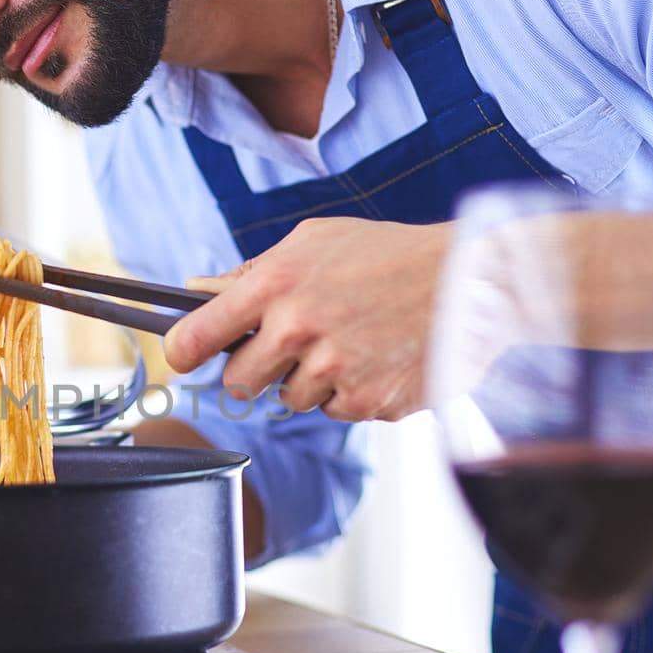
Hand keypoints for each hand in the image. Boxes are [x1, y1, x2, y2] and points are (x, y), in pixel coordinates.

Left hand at [164, 217, 450, 421]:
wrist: (471, 280)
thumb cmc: (388, 255)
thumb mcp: (314, 241)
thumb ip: (253, 271)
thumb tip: (197, 289)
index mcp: (275, 285)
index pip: (195, 335)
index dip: (182, 351)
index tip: (182, 356)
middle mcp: (297, 331)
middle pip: (237, 384)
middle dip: (255, 370)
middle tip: (288, 348)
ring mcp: (333, 372)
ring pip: (289, 400)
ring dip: (309, 380)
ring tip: (348, 342)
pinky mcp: (367, 403)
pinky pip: (335, 411)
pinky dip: (349, 392)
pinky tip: (375, 359)